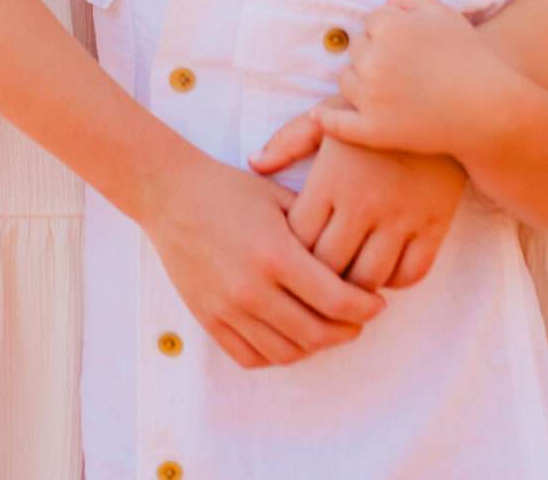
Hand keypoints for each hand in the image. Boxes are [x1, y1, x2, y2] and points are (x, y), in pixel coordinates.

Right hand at [141, 152, 384, 368]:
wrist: (170, 196)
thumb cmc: (229, 190)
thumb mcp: (280, 199)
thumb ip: (318, 231)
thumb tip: (356, 262)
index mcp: (275, 254)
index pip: (337, 301)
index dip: (367, 308)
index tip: (377, 302)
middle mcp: (251, 288)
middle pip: (317, 334)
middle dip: (349, 330)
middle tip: (359, 319)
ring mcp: (226, 309)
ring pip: (287, 352)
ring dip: (315, 346)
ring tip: (326, 327)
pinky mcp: (208, 319)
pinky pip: (251, 357)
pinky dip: (277, 354)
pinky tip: (290, 335)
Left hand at [261, 127, 466, 290]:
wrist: (441, 101)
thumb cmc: (373, 111)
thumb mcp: (327, 116)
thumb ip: (288, 141)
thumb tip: (255, 163)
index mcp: (331, 179)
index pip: (298, 239)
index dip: (289, 254)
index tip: (290, 254)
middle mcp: (364, 203)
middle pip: (329, 267)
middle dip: (317, 279)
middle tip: (314, 280)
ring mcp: (402, 217)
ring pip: (369, 279)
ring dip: (355, 288)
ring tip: (347, 280)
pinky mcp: (434, 225)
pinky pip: (412, 274)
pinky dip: (395, 280)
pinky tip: (384, 268)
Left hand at [319, 0, 523, 158]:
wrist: (491, 111)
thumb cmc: (471, 59)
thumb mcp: (446, 15)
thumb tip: (385, 3)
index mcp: (389, 27)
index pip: (371, 21)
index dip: (392, 32)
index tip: (414, 46)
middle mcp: (374, 60)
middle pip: (356, 49)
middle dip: (375, 54)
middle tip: (407, 70)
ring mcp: (371, 97)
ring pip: (345, 80)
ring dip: (360, 81)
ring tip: (395, 91)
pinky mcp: (373, 131)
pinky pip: (336, 123)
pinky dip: (326, 120)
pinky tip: (318, 118)